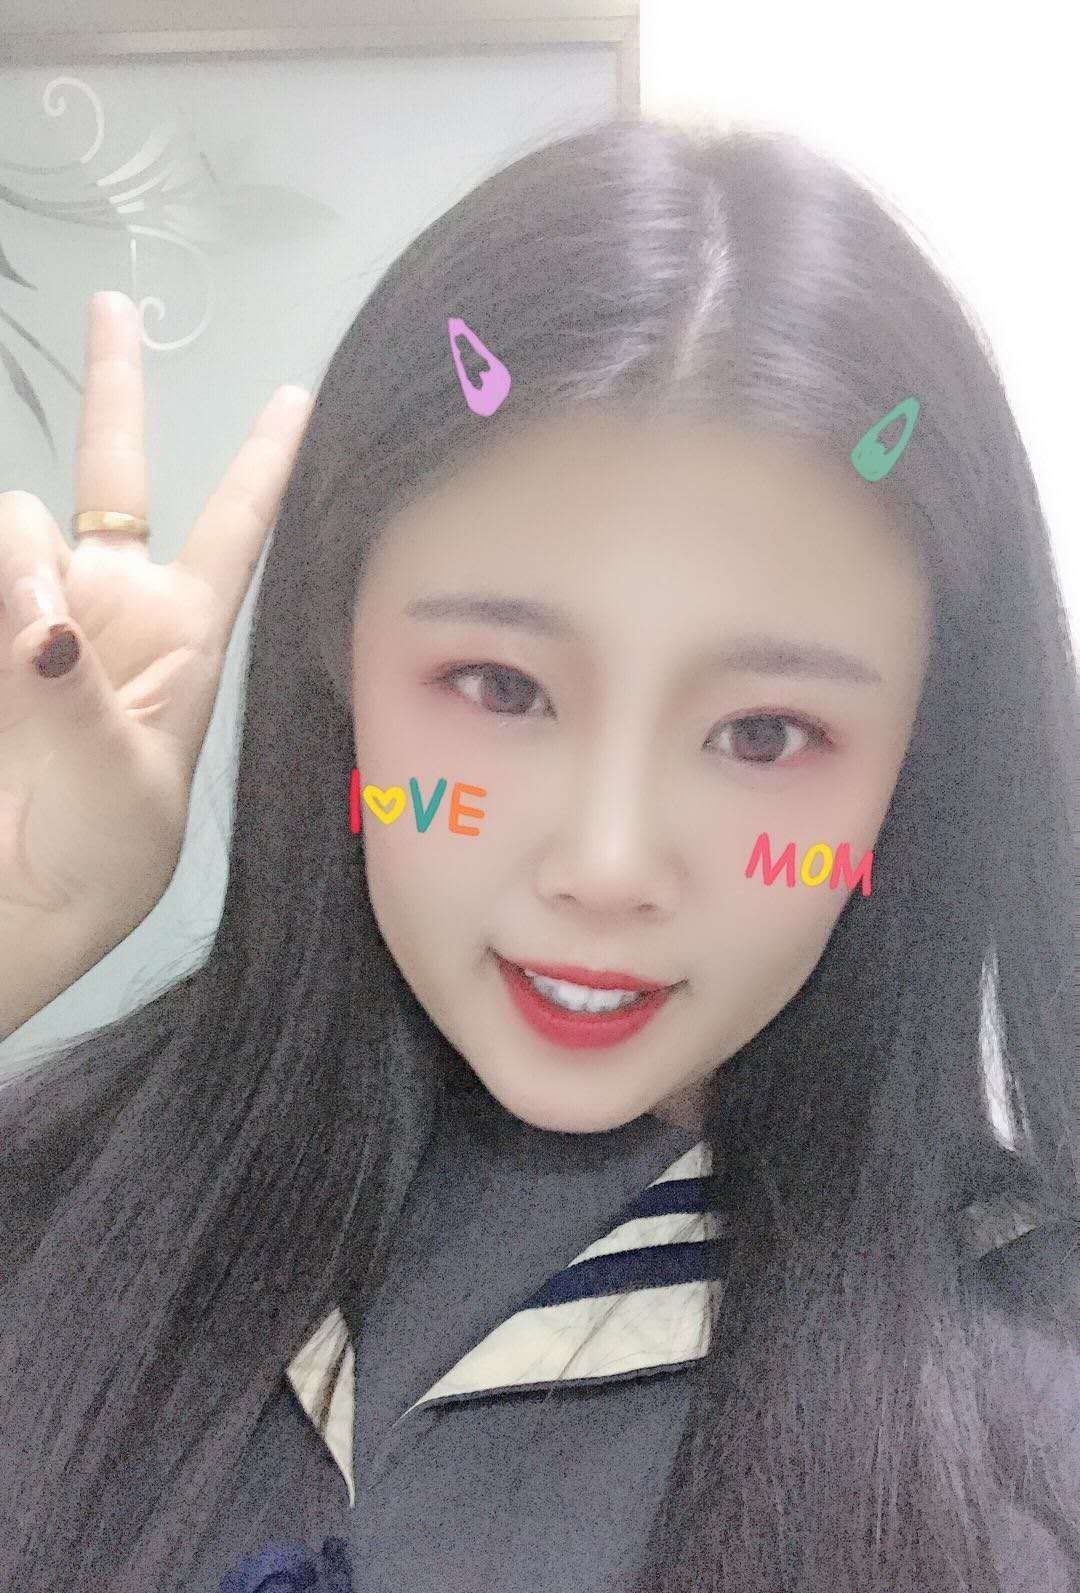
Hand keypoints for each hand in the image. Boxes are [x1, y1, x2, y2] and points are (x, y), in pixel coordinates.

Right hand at [0, 291, 312, 1028]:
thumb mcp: (119, 778)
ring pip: (17, 524)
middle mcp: (109, 609)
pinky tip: (11, 653)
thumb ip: (74, 685)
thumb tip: (35, 611)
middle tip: (110, 311)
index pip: (236, 532)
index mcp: (181, 639)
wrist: (14, 907)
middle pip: (116, 475)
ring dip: (17, 569)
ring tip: (27, 665)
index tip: (299, 398)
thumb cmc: (97, 862)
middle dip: (116, 390)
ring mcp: (35, 617)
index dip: (265, 465)